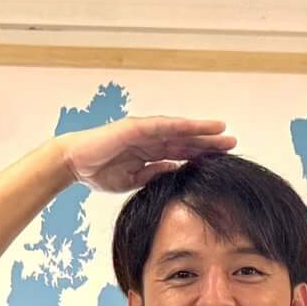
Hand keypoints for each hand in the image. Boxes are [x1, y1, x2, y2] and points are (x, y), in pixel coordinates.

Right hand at [62, 117, 235, 193]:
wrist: (74, 164)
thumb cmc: (99, 172)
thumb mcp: (133, 180)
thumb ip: (153, 175)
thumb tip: (175, 172)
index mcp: (151, 153)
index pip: (182, 153)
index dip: (202, 156)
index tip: (223, 161)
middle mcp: (151, 139)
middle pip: (186, 140)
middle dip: (209, 142)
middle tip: (232, 144)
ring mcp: (144, 132)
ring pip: (179, 130)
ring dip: (200, 130)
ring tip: (222, 131)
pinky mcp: (135, 128)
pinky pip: (162, 126)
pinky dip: (180, 125)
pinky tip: (196, 127)